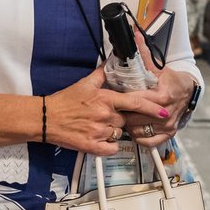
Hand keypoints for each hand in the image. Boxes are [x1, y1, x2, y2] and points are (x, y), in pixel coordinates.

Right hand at [45, 69, 169, 154]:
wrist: (45, 118)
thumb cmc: (64, 101)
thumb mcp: (85, 83)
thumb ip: (103, 74)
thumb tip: (113, 62)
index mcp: (105, 99)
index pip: (135, 102)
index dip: (152, 107)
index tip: (163, 110)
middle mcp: (105, 116)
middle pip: (126, 120)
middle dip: (120, 119)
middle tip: (105, 115)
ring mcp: (99, 132)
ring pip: (118, 133)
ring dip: (113, 131)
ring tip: (97, 125)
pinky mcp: (92, 146)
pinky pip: (111, 148)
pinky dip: (108, 145)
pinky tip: (99, 138)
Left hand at [118, 31, 198, 146]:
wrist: (189, 91)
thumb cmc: (171, 79)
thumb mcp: (158, 67)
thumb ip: (144, 54)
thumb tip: (134, 36)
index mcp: (162, 96)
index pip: (135, 101)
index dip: (123, 100)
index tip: (114, 97)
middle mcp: (166, 113)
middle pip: (134, 118)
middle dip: (123, 112)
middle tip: (115, 107)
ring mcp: (167, 125)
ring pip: (137, 130)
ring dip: (129, 124)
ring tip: (124, 116)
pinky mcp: (168, 134)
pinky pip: (147, 141)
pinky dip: (138, 135)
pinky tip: (135, 126)